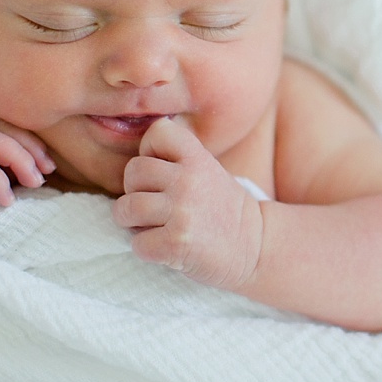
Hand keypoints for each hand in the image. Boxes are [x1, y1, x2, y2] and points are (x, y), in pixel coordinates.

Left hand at [113, 118, 263, 289]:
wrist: (256, 247)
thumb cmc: (223, 210)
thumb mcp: (208, 171)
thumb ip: (176, 160)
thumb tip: (134, 160)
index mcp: (198, 158)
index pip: (157, 131)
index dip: (150, 150)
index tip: (162, 169)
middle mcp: (188, 181)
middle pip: (133, 171)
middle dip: (136, 190)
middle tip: (155, 204)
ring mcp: (181, 212)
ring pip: (125, 208)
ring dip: (132, 222)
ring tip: (152, 226)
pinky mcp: (175, 243)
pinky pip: (136, 243)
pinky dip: (145, 249)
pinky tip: (165, 247)